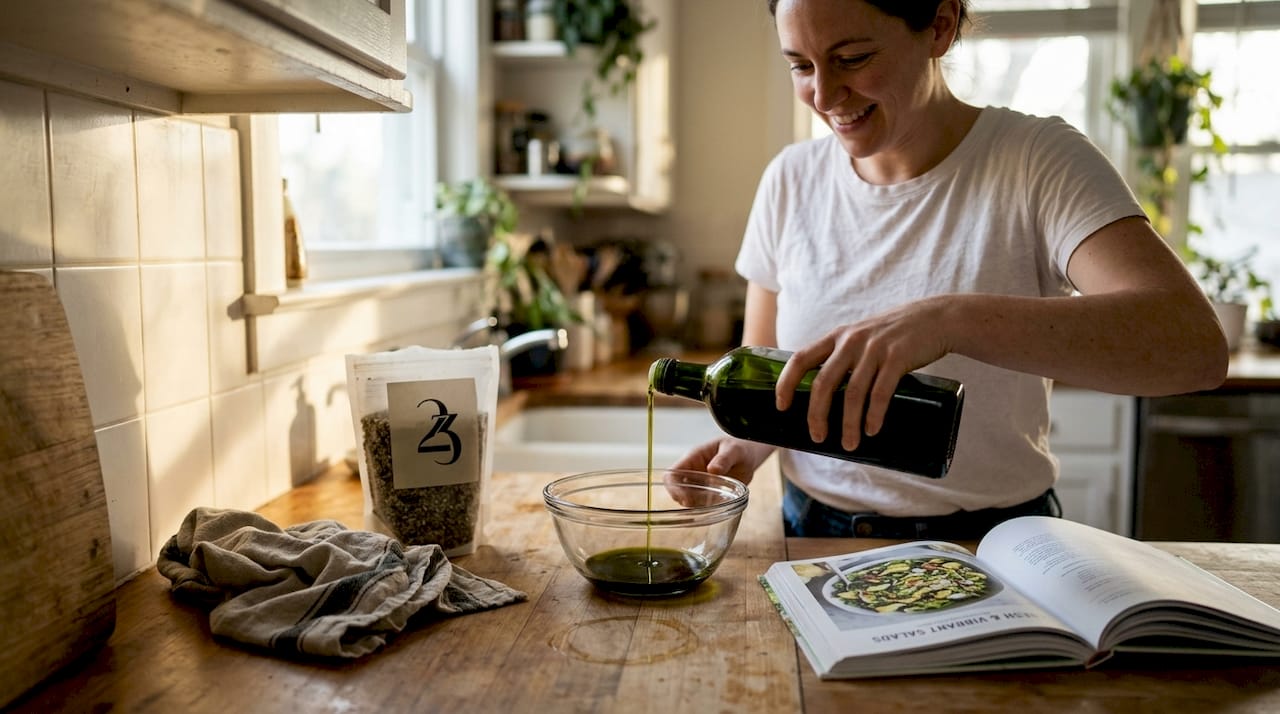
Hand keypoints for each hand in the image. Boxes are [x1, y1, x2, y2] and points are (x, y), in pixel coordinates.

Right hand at [665, 437, 773, 505]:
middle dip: (682, 500)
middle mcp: (693, 473)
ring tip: (709, 510)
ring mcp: (701, 485)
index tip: (685, 499)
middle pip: (676, 490)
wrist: (749, 456)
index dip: (673, 488)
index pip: (672, 474)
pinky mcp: (710, 494)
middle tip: (696, 508)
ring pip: (688, 499)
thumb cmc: (739, 447)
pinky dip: (705, 510)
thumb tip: (713, 470)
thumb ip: (724, 458)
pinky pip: (702, 505)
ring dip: (695, 507)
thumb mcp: (734, 450)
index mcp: (693, 459)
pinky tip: (716, 512)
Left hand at [775, 296, 951, 450]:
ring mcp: (874, 349)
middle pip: (823, 383)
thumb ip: (843, 357)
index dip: (786, 384)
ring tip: (848, 444)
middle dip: (816, 415)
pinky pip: (881, 392)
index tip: (781, 407)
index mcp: (836, 337)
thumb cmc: (894, 335)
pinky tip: (871, 430)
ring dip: (848, 423)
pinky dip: (874, 414)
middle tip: (817, 437)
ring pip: (853, 393)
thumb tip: (826, 395)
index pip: (800, 359)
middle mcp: (851, 341)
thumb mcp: (861, 337)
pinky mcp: (898, 358)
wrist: (936, 318)